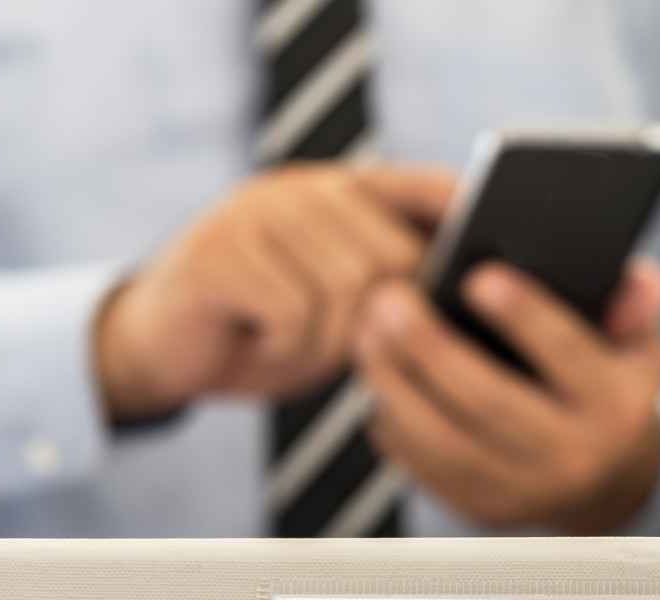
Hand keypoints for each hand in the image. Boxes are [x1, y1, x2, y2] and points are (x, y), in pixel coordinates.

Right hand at [91, 164, 456, 421]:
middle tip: (350, 351)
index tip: (498, 241)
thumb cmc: (269, 332)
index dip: (463, 211)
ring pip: (347, 287)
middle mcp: (299, 190)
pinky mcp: (219, 252)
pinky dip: (290, 349)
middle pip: (392, 255)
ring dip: (332, 342)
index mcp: (338, 195)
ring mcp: (256, 214)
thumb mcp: (341, 309)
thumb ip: (392, 289)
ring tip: (301, 350)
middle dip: (384, 320)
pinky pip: (295, 311)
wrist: (161, 352)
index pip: (421, 187)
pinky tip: (264, 345)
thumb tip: (468, 299)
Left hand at [354, 259, 659, 532]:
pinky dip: (394, 423)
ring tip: (368, 333)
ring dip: (396, 384)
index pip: (570, 356)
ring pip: (443, 440)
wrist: (611, 481)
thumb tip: (637, 279)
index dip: (524, 317)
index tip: (477, 276)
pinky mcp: (485, 510)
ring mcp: (527, 491)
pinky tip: (381, 381)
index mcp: (617, 406)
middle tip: (389, 299)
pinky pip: (426, 468)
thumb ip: (636, 304)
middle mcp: (575, 457)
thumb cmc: (613, 390)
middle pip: (489, 402)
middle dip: (431, 348)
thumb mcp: (641, 346)